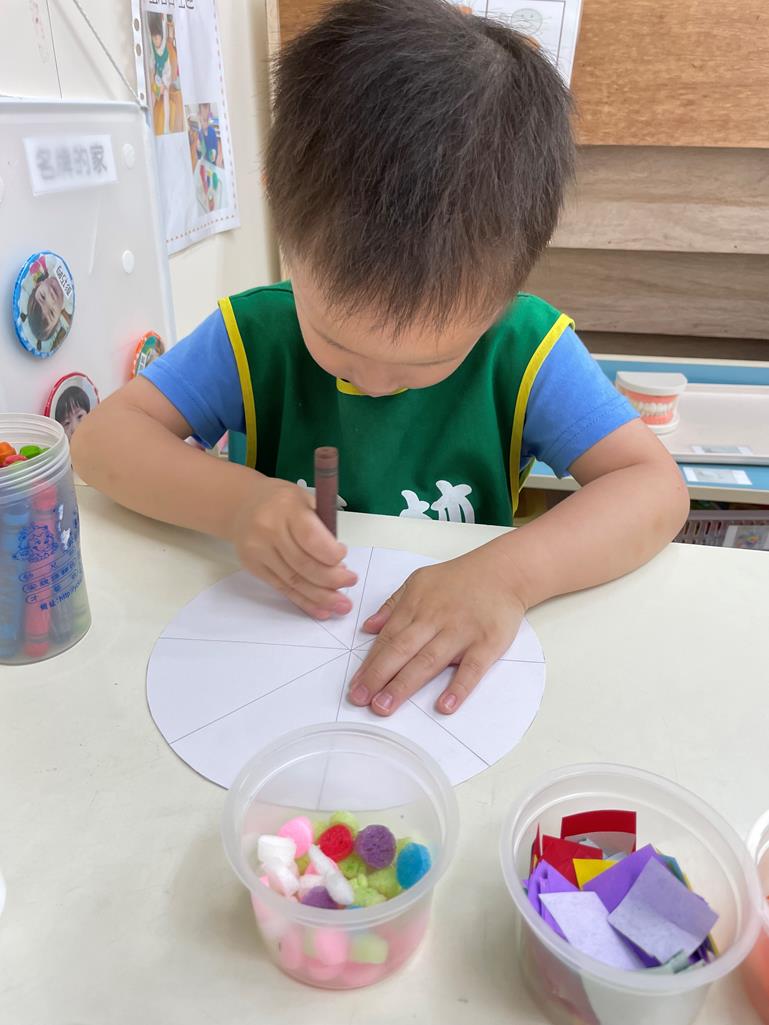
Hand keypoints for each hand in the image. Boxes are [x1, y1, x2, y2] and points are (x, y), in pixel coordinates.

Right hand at [231, 479, 356, 618]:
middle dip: (331, 580)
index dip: (331, 555)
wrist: (243, 505)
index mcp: (287, 508)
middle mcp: (268, 529)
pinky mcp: (253, 566)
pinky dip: (303, 601)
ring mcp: (258, 550)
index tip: (344, 557)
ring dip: (320, 597)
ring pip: (293, 581)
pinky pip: (282, 588)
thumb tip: (339, 564)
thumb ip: (322, 527)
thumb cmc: (282, 502)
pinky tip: (321, 609)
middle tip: (350, 583)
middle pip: (303, 564)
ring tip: (341, 605)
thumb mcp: (305, 500)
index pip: (311, 538)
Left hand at [347, 544, 525, 715]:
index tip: (355, 686)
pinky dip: (459, 687)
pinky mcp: (487, 643)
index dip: (369, 663)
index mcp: (416, 606)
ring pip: (428, 661)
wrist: (503, 571)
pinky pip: (472, 668)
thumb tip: (367, 627)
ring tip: (385, 706)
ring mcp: (461, 632)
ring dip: (404, 685)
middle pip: (402, 650)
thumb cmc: (459, 579)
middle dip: (378, 676)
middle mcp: (435, 619)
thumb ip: (393, 605)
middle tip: (360, 699)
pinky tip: (445, 705)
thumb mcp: (419, 581)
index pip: (388, 638)